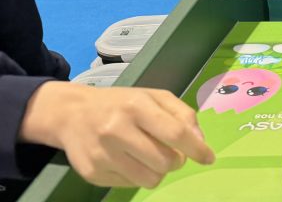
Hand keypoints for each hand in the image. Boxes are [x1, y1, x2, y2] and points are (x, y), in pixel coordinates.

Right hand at [19, 82, 214, 188]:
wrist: (73, 113)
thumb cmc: (122, 103)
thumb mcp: (154, 97)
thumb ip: (182, 114)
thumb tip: (200, 141)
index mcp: (136, 106)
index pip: (174, 133)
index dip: (196, 149)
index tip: (209, 157)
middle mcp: (117, 130)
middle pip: (164, 161)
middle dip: (177, 161)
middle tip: (173, 154)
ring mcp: (102, 154)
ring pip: (149, 179)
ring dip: (159, 172)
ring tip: (151, 157)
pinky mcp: (91, 173)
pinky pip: (129, 185)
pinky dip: (138, 176)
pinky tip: (129, 160)